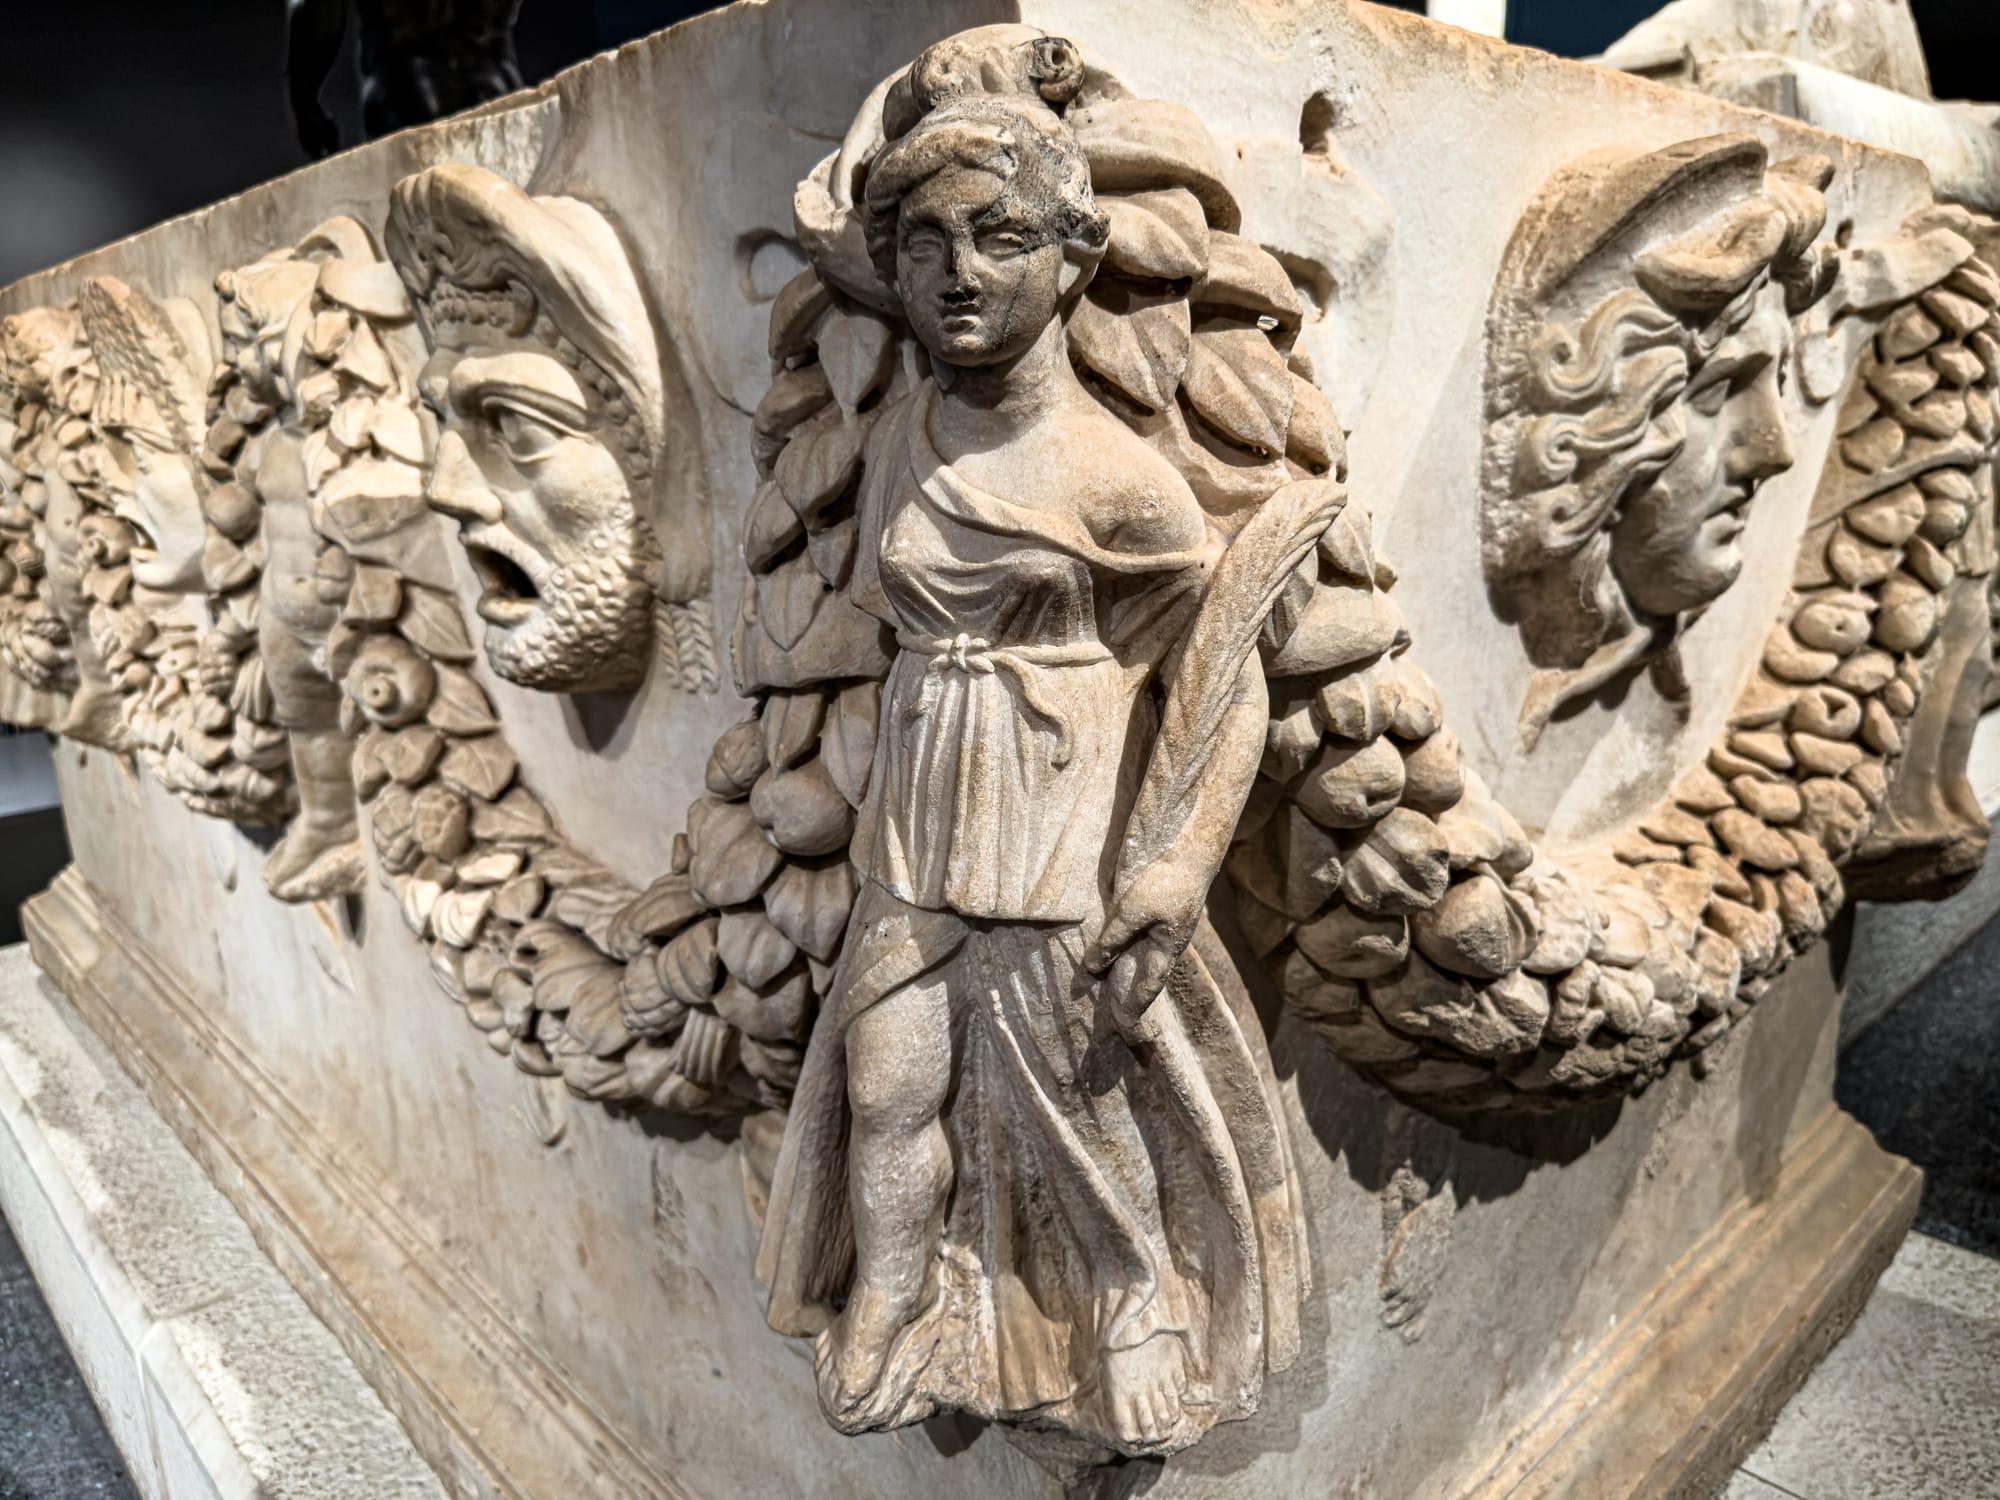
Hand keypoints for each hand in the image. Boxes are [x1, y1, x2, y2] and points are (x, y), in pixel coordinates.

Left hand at [1085, 866, 1200, 1043]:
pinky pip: (1141, 947)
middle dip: (1132, 1005)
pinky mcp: (1160, 920)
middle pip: (1145, 982)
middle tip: (1120, 1032)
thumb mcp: (1132, 911)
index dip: (1134, 1012)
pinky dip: (1128, 959)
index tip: (1125, 1034)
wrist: (1190, 854)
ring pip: (1142, 964)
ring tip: (1113, 1002)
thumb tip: (1091, 968)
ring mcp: (1165, 934)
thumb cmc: (1164, 882)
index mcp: (1165, 951)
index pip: (1146, 990)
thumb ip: (1113, 939)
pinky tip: (1116, 961)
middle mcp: (1166, 948)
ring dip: (1129, 983)